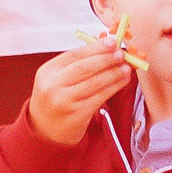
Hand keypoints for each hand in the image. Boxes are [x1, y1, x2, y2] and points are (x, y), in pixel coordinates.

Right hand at [27, 24, 138, 147]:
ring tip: (126, 67)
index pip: (74, 55)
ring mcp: (65, 101)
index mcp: (47, 72)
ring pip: (95, 83)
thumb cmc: (55, 99)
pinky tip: (122, 81)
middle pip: (84, 68)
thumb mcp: (56, 78)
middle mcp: (53, 86)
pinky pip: (100, 97)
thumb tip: (104, 46)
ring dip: (114, 73)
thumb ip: (76, 63)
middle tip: (121, 54)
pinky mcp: (77, 115)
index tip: (111, 42)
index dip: (95, 48)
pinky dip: (114, 87)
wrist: (45, 130)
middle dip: (106, 59)